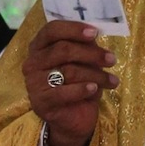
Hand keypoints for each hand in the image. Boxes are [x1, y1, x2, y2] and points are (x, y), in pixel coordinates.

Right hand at [22, 21, 118, 145]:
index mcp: (40, 46)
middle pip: (62, 50)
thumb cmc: (78, 81)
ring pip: (68, 71)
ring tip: (111, 80)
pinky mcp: (40, 102)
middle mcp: (32, 62)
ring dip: (95, 75)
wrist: (73, 116)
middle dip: (91, 54)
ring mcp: (33, 83)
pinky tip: (94, 89)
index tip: (95, 33)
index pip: (52, 30)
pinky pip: (63, 92)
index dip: (73, 29)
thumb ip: (85, 44)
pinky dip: (82, 89)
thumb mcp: (84, 60)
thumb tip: (96, 31)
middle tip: (112, 59)